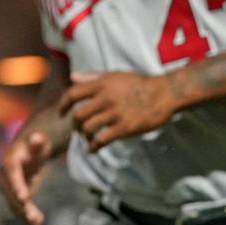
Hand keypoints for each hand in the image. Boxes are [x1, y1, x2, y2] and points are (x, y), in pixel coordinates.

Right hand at [0, 123, 60, 224]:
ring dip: (24, 214)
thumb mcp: (39, 141)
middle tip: (32, 217)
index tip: (24, 197)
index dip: (17, 185)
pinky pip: (18, 208)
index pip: (12, 174)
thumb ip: (38, 141)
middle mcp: (5, 176)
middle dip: (20, 205)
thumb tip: (36, 137)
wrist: (27, 152)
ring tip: (38, 222)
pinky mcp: (14, 196)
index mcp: (10, 161)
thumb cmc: (35, 145)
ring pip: (13, 203)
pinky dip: (27, 217)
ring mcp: (8, 187)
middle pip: (10, 192)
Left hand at [61, 73, 179, 152]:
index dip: (63, 105)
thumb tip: (72, 78)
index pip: (73, 94)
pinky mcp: (125, 127)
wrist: (164, 93)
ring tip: (88, 138)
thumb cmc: (139, 83)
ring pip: (88, 128)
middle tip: (78, 129)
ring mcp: (114, 114)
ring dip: (84, 136)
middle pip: (78, 115)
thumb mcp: (114, 75)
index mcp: (101, 84)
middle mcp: (105, 98)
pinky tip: (93, 149)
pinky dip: (94, 146)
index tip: (61, 112)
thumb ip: (92, 77)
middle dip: (75, 124)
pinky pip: (102, 139)